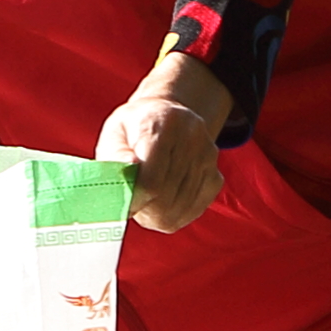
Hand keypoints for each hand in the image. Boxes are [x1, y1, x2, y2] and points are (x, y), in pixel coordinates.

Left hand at [95, 56, 231, 235]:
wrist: (167, 116)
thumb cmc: (134, 129)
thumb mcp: (114, 133)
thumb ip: (114, 159)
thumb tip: (125, 186)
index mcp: (164, 122)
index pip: (151, 181)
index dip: (134, 199)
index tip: (122, 202)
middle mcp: (192, 138)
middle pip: (165, 199)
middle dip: (144, 209)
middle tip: (133, 200)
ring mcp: (208, 159)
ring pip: (178, 210)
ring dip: (157, 213)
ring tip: (146, 196)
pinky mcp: (216, 177)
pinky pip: (192, 211)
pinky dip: (174, 214)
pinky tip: (163, 198)